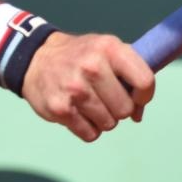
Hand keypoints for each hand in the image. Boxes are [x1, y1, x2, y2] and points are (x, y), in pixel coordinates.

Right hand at [22, 32, 154, 141]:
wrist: (36, 58)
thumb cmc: (80, 56)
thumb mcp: (107, 49)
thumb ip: (131, 73)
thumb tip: (139, 112)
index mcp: (109, 48)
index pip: (145, 81)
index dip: (144, 96)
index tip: (135, 97)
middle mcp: (92, 66)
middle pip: (125, 109)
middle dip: (118, 108)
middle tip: (104, 97)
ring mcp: (75, 88)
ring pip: (109, 124)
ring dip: (102, 119)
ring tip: (88, 102)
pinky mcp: (60, 108)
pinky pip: (90, 134)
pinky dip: (87, 128)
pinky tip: (77, 111)